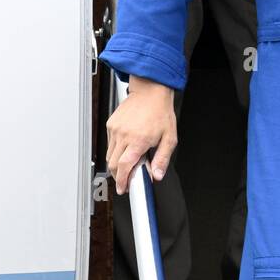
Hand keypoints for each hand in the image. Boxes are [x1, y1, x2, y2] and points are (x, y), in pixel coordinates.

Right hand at [106, 75, 177, 194]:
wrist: (150, 92)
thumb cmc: (161, 112)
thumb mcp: (169, 138)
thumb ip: (162, 159)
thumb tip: (157, 175)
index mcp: (138, 140)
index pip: (124, 167)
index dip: (122, 181)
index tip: (123, 188)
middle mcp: (124, 135)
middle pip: (113, 164)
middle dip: (118, 175)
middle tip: (126, 179)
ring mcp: (115, 129)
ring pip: (110, 154)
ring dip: (117, 163)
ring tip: (129, 161)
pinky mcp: (111, 124)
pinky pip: (110, 143)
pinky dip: (116, 150)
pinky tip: (127, 146)